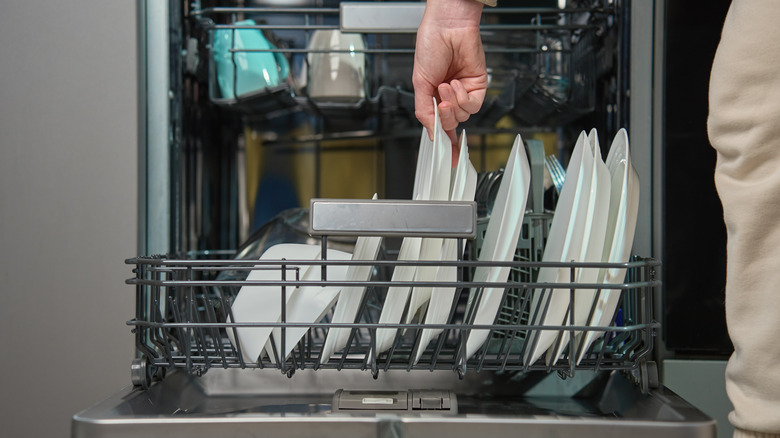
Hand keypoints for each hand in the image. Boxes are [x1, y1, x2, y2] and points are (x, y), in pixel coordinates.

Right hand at [413, 0, 487, 154]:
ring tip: (446, 85)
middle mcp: (450, 96)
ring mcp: (464, 91)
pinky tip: (457, 84)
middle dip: (444, 117)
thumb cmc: (430, 45)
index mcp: (433, 96)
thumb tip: (430, 132)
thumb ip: (424, 110)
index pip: (440, 125)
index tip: (449, 158)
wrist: (447, 26)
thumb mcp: (419, 83)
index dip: (445, 143)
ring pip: (463, 116)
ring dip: (453, 103)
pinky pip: (473, 104)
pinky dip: (463, 97)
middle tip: (438, 104)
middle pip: (451, 123)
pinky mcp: (478, 85)